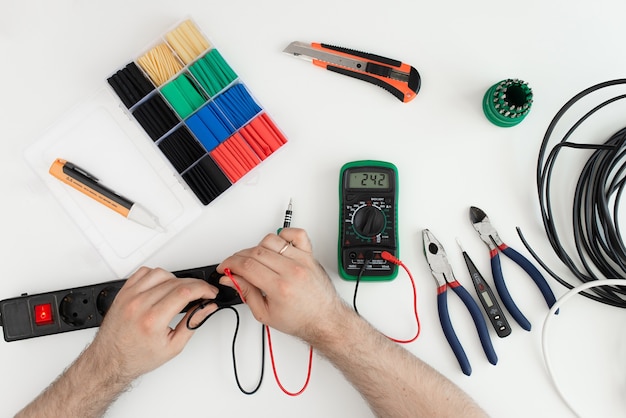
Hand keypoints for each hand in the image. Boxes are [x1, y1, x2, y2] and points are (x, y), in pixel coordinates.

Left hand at [91, 267, 217, 379]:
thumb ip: (193, 323)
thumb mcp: (173, 347)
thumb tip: (207, 307)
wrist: (110, 361)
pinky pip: (143, 272)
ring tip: (180, 292)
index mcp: (152, 320)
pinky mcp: (123, 293)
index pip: (185, 292)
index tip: (210, 292)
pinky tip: (162, 285)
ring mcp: (129, 297)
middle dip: (195, 285)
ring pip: (161, 273)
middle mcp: (139, 305)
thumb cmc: (137, 357)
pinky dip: (157, 275)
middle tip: (202, 293)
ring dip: (176, 279)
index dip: (203, 289)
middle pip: (176, 282)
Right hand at [217, 228, 345, 342]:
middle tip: (235, 265)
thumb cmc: (300, 319)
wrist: (325, 320)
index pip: (246, 265)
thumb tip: (230, 278)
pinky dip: (284, 235)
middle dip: (239, 257)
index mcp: (279, 287)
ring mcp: (302, 260)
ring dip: (257, 247)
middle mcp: (292, 270)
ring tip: (257, 260)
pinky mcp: (310, 255)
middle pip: (255, 252)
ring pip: (271, 240)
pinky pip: (297, 234)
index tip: (225, 267)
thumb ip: (245, 293)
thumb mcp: (265, 314)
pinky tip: (277, 247)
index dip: (230, 264)